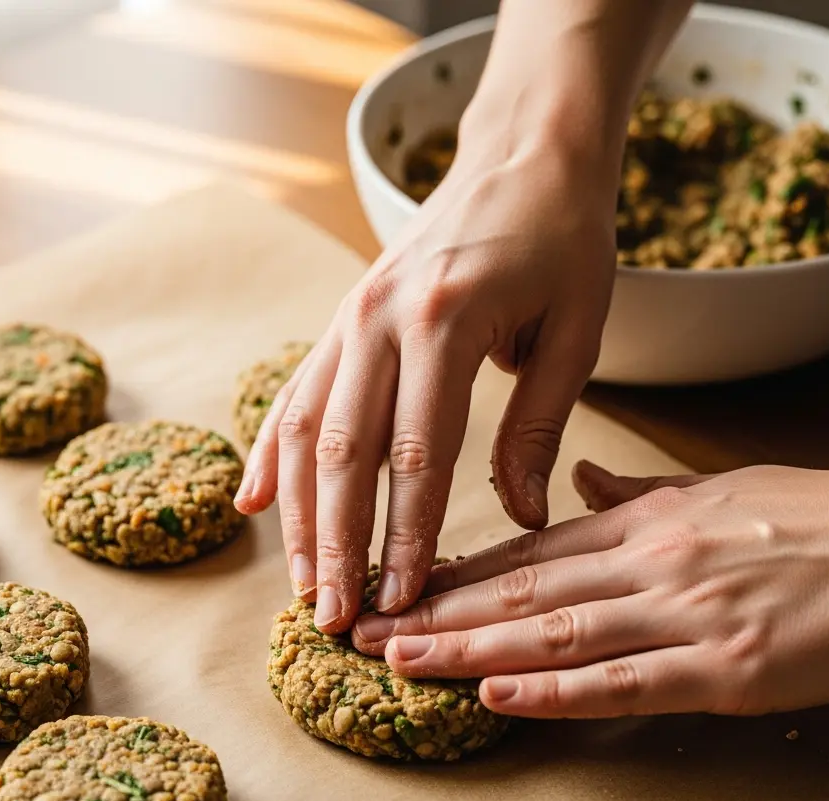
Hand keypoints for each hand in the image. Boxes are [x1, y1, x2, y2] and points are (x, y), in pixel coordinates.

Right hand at [234, 131, 617, 633]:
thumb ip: (540, 426)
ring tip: (299, 584)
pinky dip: (269, 454)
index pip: (418, 453)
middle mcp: (378, 318)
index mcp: (444, 321)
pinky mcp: (339, 320)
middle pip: (343, 452)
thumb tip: (521, 516)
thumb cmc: (562, 241)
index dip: (409, 534)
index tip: (405, 599)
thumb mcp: (576, 330)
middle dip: (336, 543)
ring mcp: (348, 317)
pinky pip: (292, 394)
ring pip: (304, 429)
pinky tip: (252, 505)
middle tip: (334, 617)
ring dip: (297, 513)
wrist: (522, 154)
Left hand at [351, 462, 828, 717]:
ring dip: (468, 647)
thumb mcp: (716, 489)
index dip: (454, 572)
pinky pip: (625, 683)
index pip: (526, 550)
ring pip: (552, 631)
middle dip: (435, 611)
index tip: (397, 584)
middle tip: (363, 625)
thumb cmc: (815, 518)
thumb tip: (582, 480)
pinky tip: (496, 695)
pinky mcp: (727, 668)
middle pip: (520, 590)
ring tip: (399, 658)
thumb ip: (640, 493)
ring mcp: (684, 614)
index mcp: (643, 521)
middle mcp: (648, 562)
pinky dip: (556, 691)